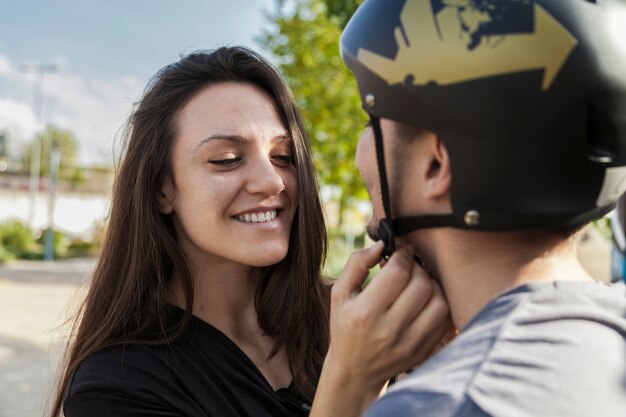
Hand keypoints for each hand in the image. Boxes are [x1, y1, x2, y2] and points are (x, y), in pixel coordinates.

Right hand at [310, 241, 452, 416]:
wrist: (355, 371)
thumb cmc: (346, 326)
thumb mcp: (340, 294)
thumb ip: (357, 264)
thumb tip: (382, 245)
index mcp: (366, 312)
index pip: (398, 272)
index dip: (403, 254)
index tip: (400, 250)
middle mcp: (390, 329)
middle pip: (421, 283)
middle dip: (416, 267)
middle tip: (408, 265)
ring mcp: (410, 343)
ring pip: (439, 300)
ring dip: (431, 284)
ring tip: (417, 282)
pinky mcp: (424, 351)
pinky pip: (446, 319)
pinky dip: (440, 302)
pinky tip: (426, 299)